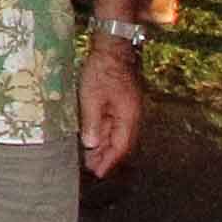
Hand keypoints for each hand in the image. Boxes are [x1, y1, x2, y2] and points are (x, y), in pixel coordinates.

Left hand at [79, 39, 142, 178]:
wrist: (113, 47)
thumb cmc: (102, 70)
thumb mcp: (92, 97)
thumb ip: (93, 122)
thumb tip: (91, 145)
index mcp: (128, 117)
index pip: (121, 147)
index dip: (109, 162)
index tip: (97, 174)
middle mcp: (132, 116)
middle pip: (121, 144)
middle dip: (106, 158)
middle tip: (91, 170)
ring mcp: (127, 109)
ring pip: (117, 135)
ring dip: (105, 147)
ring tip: (90, 158)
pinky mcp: (121, 102)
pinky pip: (114, 124)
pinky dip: (104, 134)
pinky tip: (94, 138)